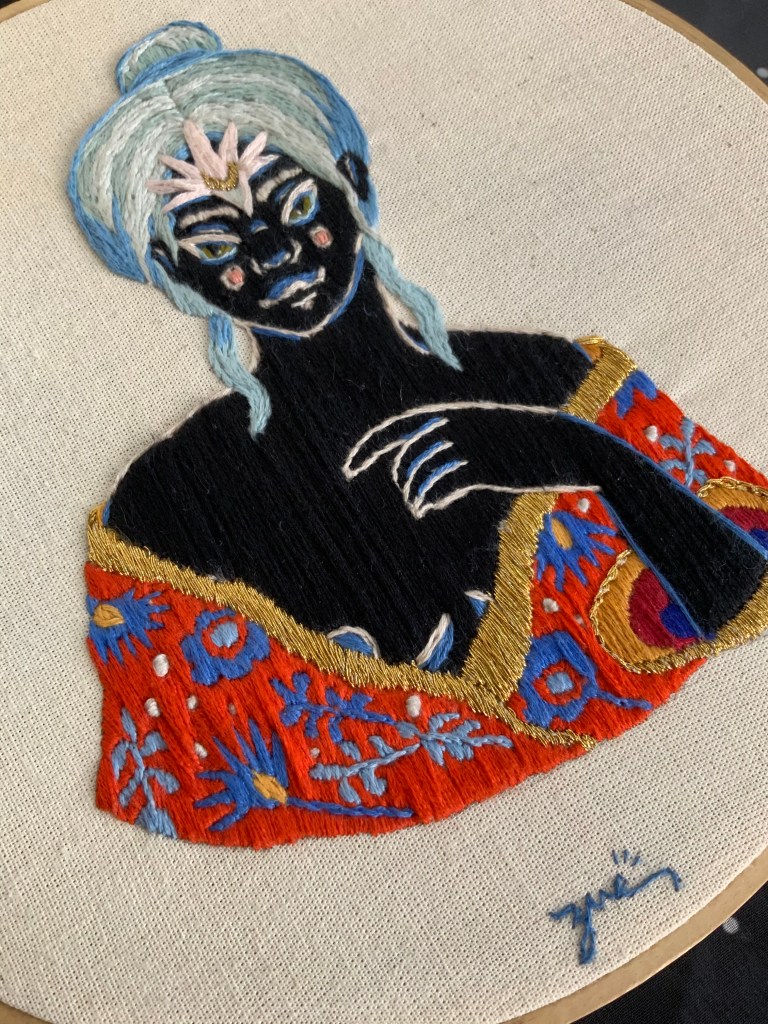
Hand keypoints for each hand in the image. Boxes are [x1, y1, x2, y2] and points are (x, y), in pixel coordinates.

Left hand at [343, 401, 532, 518]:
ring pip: (422, 472)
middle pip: (406, 452)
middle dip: (395, 473)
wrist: (569, 445)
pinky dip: (432, 499)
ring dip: (415, 493)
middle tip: (393, 491)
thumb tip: (423, 463)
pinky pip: (445, 487)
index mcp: (454, 412)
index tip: (349, 466)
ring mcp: (470, 446)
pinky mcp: (485, 469)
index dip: (369, 446)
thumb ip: (455, 443)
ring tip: (421, 505)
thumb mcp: (487, 434)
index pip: (399, 426)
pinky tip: (431, 508)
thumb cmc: (527, 441)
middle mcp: (458, 425)